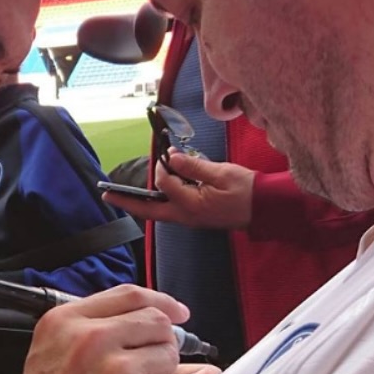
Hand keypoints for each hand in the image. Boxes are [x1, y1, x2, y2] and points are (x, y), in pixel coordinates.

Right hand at [0, 285, 185, 373]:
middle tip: (144, 371)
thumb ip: (104, 336)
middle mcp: (89, 338)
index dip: (161, 302)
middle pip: (156, 321)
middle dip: (160, 345)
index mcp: (64, 323)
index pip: (128, 295)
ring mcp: (116, 367)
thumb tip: (173, 327)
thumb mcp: (56, 361)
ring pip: (168, 355)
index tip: (176, 312)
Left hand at [103, 154, 253, 227]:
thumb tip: (172, 158)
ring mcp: (190, 219)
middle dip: (127, 202)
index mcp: (191, 205)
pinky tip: (157, 191)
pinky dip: (160, 200)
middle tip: (107, 194)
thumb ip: (193, 166)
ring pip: (159, 211)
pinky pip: (172, 209)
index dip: (163, 167)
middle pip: (149, 210)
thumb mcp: (220, 173)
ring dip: (142, 202)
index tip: (168, 154)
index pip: (165, 184)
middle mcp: (186, 216)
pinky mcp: (196, 217)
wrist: (266, 208)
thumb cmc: (247, 190)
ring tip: (124, 196)